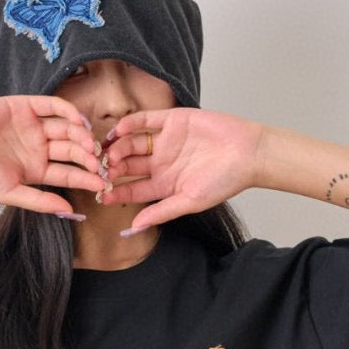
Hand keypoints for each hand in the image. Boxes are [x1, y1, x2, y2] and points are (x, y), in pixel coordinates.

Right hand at [0, 97, 105, 214]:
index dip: (86, 177)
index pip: (69, 173)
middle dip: (88, 156)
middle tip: (100, 162)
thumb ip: (40, 201)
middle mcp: (38, 147)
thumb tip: (70, 212)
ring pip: (66, 128)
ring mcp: (32, 126)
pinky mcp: (25, 106)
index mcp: (37, 169)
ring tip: (91, 145)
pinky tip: (78, 122)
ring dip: (81, 135)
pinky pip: (53, 106)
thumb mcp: (9, 193)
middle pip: (72, 150)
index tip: (103, 183)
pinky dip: (68, 111)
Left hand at [99, 108, 265, 231]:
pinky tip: (118, 130)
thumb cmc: (225, 181)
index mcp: (163, 184)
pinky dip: (130, 123)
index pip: (132, 190)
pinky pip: (145, 120)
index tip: (100, 194)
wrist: (248, 153)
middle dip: (112, 168)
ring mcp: (164, 141)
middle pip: (128, 165)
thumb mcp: (191, 201)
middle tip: (100, 170)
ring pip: (132, 143)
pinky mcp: (172, 120)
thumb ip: (162, 212)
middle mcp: (160, 163)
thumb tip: (134, 228)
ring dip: (118, 147)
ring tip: (108, 153)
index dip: (116, 192)